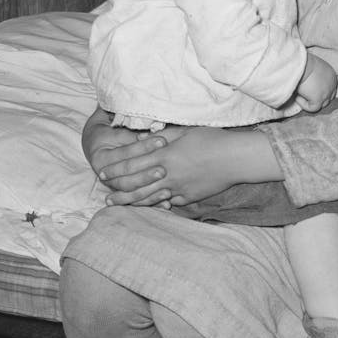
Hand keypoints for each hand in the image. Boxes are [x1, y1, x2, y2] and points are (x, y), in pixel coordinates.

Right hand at [81, 107, 173, 206]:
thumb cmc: (113, 133)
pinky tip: (167, 204)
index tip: (162, 141)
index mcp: (101, 158)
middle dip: (146, 175)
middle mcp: (104, 176)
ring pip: (132, 194)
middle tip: (164, 170)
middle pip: (126, 179)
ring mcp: (114, 187)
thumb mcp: (119, 130)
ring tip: (168, 191)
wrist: (100, 145)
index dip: (144, 147)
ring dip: (151, 194)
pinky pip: (139, 201)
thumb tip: (151, 134)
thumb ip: (132, 135)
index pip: (125, 154)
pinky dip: (153, 203)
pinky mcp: (125, 194)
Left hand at [98, 124, 281, 206]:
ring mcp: (178, 189)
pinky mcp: (189, 197)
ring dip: (129, 201)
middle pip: (135, 185)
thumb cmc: (211, 139)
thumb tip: (141, 139)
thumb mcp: (184, 131)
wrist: (235, 158)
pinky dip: (155, 204)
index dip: (115, 169)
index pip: (132, 165)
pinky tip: (146, 205)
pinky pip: (168, 202)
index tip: (102, 172)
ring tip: (115, 204)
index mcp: (164, 156)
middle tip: (104, 192)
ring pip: (148, 197)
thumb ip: (162, 136)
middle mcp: (168, 175)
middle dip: (117, 189)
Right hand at [295, 52, 337, 111]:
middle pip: (329, 97)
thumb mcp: (312, 66)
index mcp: (331, 75)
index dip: (321, 90)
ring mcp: (327, 93)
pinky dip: (304, 104)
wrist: (300, 63)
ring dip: (310, 100)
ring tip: (298, 93)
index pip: (330, 88)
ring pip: (321, 104)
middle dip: (318, 97)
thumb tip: (307, 79)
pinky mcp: (319, 99)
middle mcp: (332, 85)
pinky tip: (296, 96)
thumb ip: (314, 73)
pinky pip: (313, 108)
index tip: (309, 88)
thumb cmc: (302, 61)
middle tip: (304, 94)